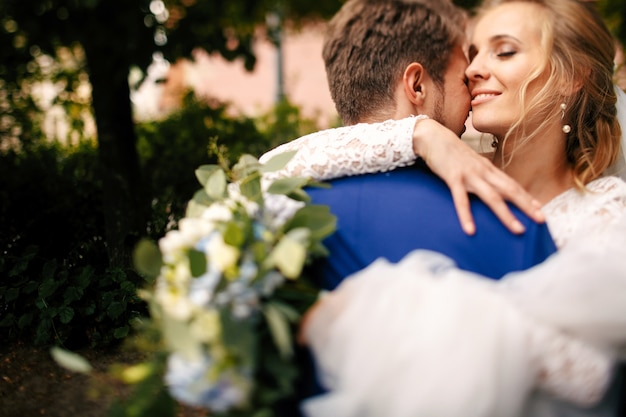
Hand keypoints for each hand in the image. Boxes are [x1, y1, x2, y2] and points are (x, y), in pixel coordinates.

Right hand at [412, 119, 544, 234]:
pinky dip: (466, 215)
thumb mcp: (469, 163)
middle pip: (509, 190)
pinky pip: (461, 200)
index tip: (539, 210)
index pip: (511, 184)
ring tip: (518, 230)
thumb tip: (489, 187)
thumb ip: (480, 175)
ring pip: (492, 197)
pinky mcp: (453, 178)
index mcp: (487, 168)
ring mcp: (469, 174)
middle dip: (526, 206)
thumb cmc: (450, 152)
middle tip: (541, 220)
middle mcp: (483, 171)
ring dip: (506, 214)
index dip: (526, 197)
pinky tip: (470, 231)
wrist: (432, 136)